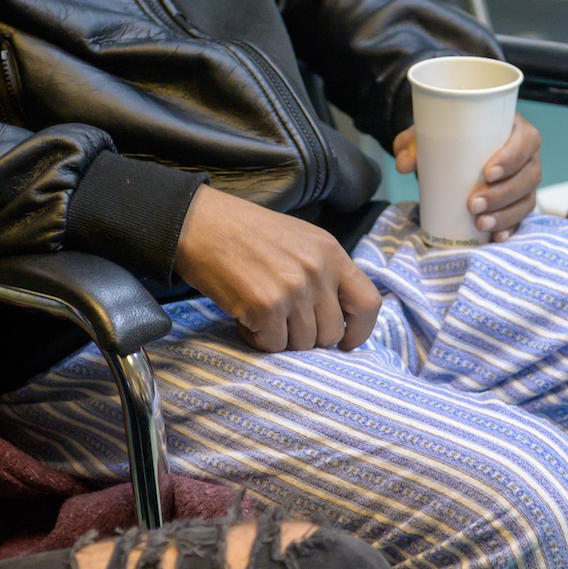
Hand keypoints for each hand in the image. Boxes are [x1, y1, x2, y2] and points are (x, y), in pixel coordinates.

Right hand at [173, 184, 381, 352]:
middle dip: (308, 337)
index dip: (360, 332)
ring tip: (260, 314)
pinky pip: (272, 345)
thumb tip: (339, 315)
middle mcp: (317, 271)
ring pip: (302, 344)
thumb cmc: (245, 232)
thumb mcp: (300, 240)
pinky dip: (257, 339)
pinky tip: (244, 317)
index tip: (346, 343)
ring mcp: (293, 289)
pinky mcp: (266, 307)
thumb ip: (324, 272)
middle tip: (282, 321)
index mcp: (330, 252)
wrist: (199, 223)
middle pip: (331, 332)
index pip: (369, 303)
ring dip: (280, 337)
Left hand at [394, 114, 542, 240]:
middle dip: (503, 194)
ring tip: (480, 223)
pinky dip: (510, 227)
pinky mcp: (520, 201)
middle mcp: (528, 156)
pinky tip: (496, 236)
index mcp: (515, 130)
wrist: (459, 150)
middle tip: (473, 204)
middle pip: (528, 176)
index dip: (513, 157)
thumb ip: (413, 142)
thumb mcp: (433, 133)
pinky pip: (522, 217)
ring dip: (506, 214)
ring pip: (527, 199)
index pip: (526, 141)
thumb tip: (404, 164)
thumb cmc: (453, 137)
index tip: (488, 172)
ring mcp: (526, 181)